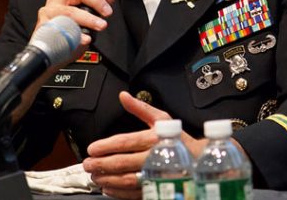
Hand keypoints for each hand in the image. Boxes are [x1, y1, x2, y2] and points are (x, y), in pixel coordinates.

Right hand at [37, 0, 117, 34]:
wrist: (58, 50)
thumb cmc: (73, 29)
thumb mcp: (90, 13)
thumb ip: (102, 1)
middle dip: (95, 0)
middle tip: (107, 12)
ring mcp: (49, 12)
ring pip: (70, 11)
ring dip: (89, 19)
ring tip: (100, 25)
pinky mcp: (44, 27)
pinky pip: (61, 29)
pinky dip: (76, 35)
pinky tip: (85, 38)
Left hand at [83, 92, 205, 198]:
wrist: (198, 159)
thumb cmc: (178, 138)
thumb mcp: (162, 119)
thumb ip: (140, 108)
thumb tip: (123, 96)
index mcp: (155, 137)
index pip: (125, 141)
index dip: (106, 146)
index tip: (92, 148)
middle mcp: (155, 156)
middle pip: (122, 162)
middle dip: (101, 164)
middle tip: (88, 164)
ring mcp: (155, 174)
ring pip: (125, 179)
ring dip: (106, 179)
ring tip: (95, 176)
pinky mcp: (156, 187)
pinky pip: (133, 192)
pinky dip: (118, 192)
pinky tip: (108, 188)